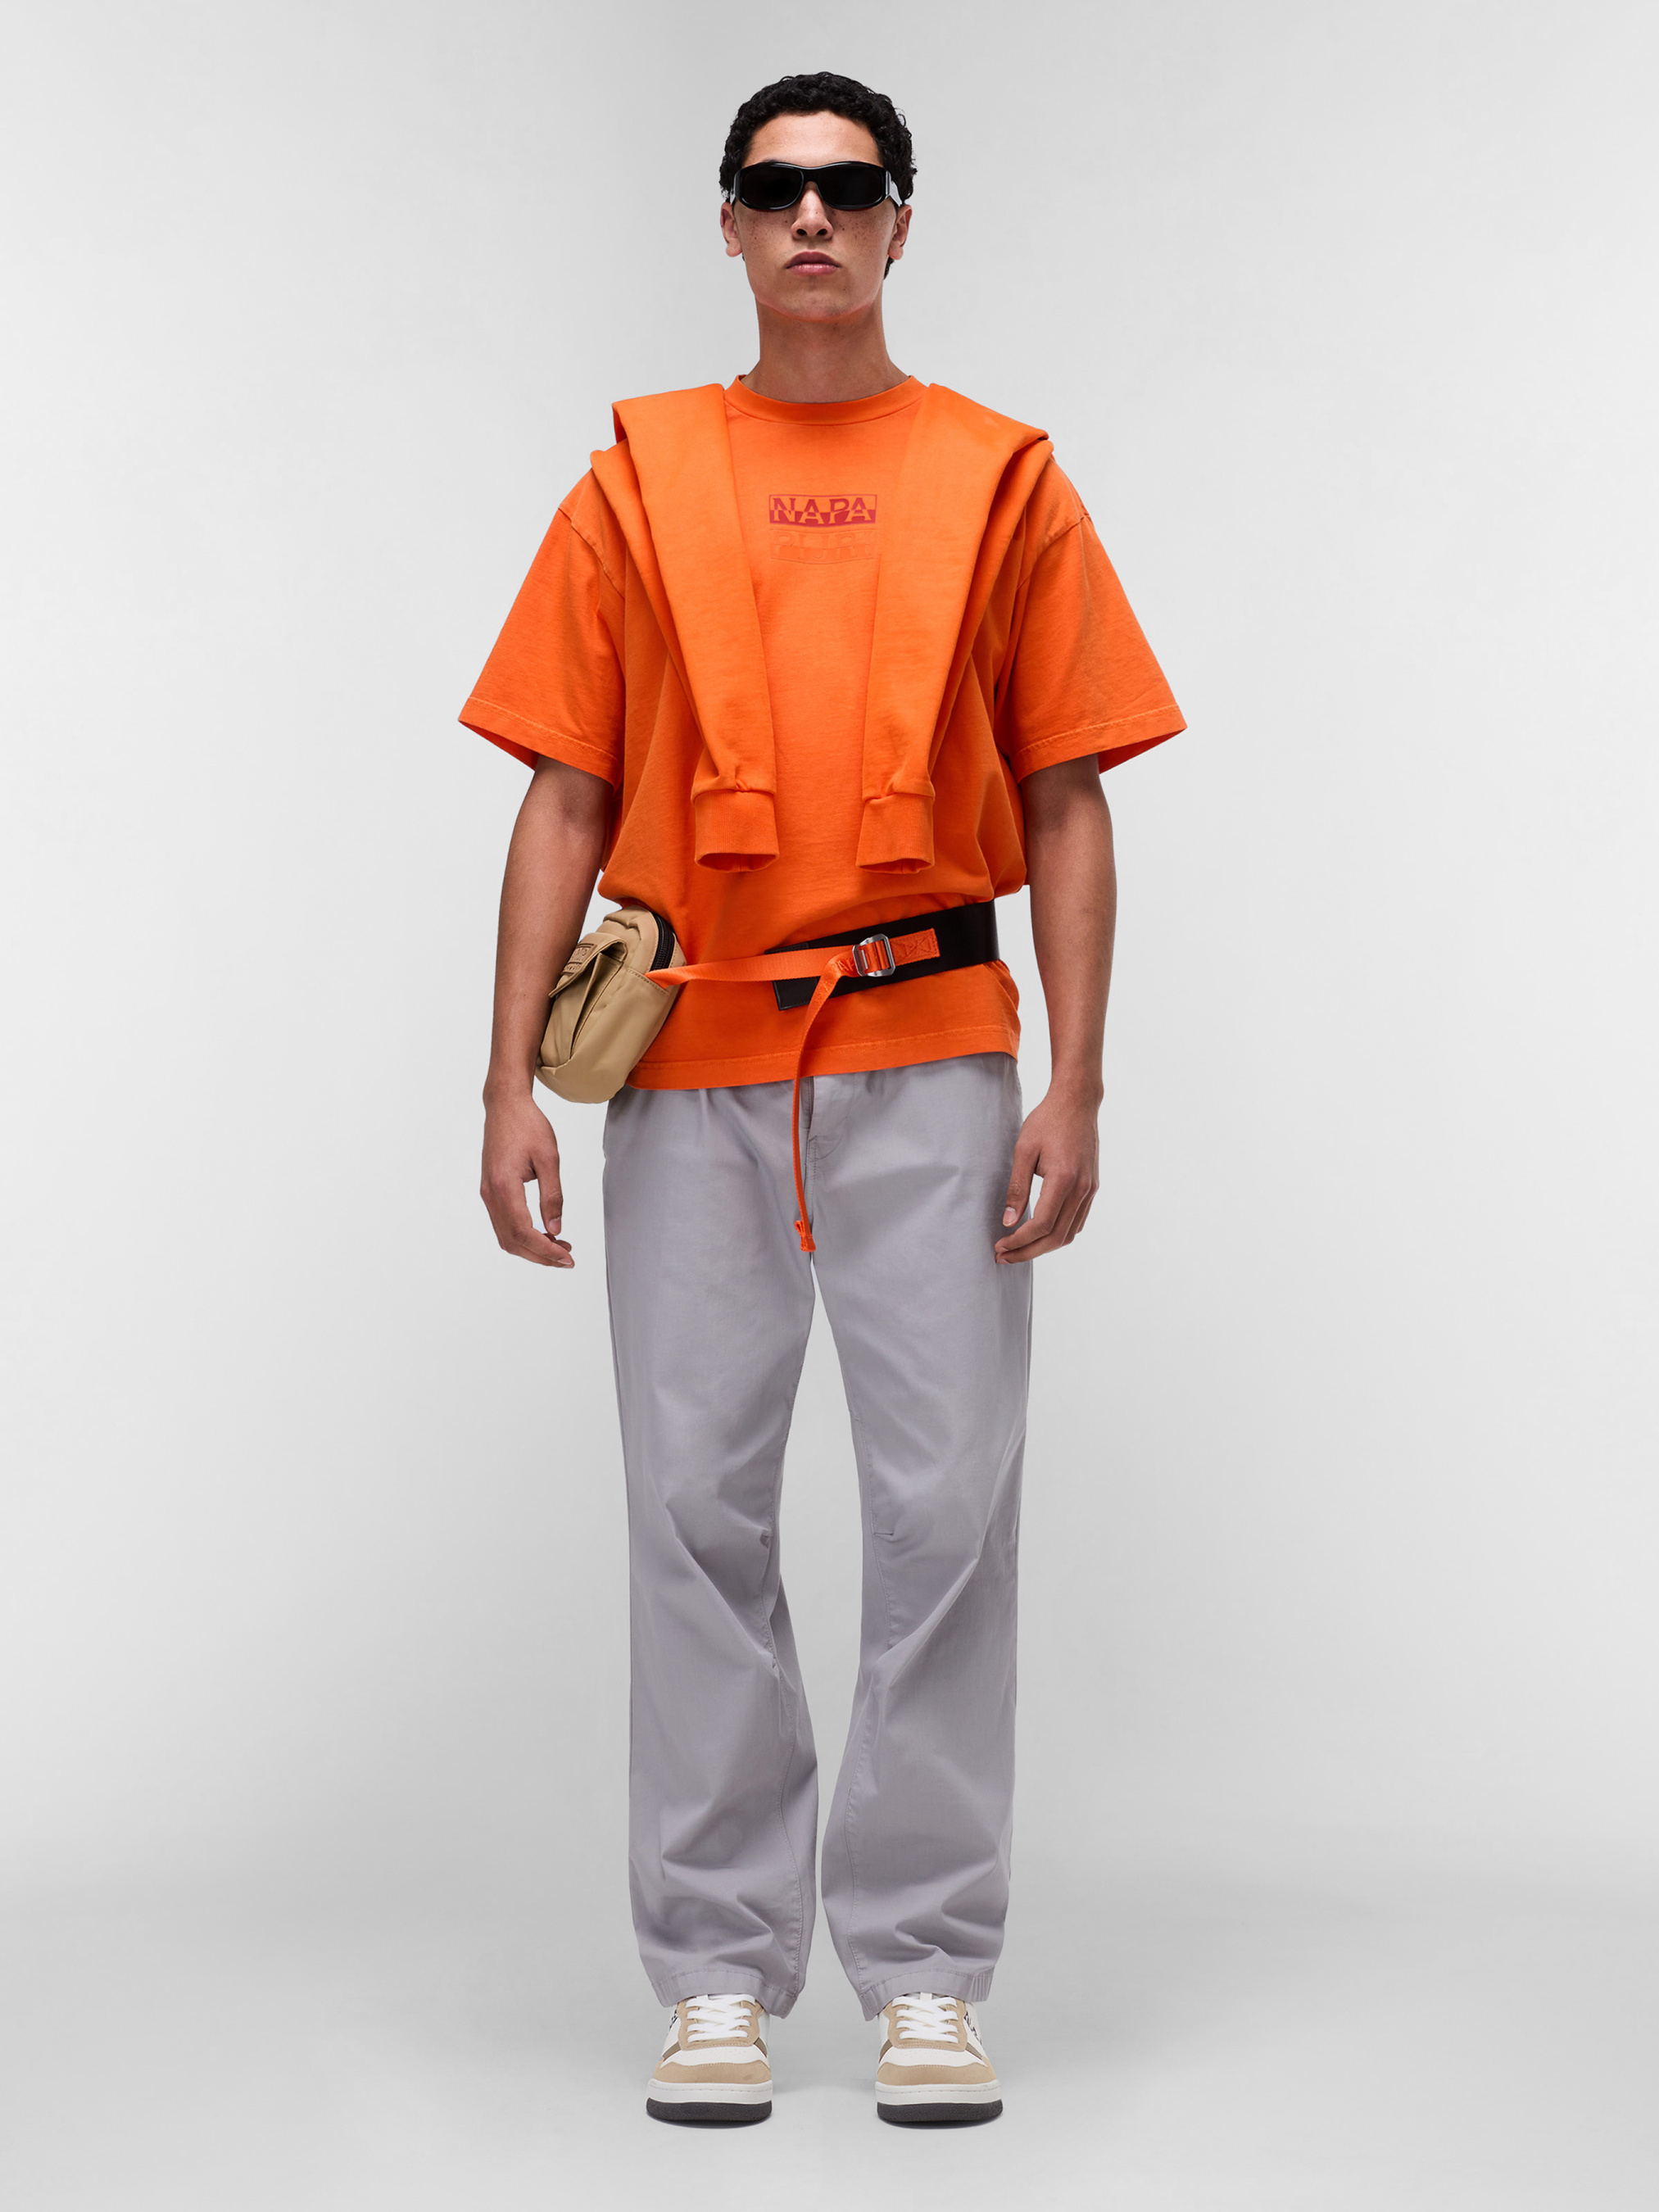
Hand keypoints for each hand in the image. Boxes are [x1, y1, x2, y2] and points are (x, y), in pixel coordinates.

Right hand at [481, 1091, 573, 1266]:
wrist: (505, 1106)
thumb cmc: (528, 1126)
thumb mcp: (549, 1158)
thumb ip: (552, 1196)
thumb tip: (556, 1229)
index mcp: (504, 1186)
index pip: (523, 1232)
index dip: (545, 1251)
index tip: (567, 1258)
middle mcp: (490, 1194)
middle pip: (512, 1241)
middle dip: (540, 1255)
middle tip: (567, 1258)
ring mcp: (487, 1193)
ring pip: (505, 1235)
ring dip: (531, 1247)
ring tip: (559, 1247)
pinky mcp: (490, 1190)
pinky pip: (503, 1223)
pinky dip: (522, 1235)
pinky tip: (543, 1233)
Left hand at [994, 1087, 1100, 1264]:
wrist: (1077, 1102)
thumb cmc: (1047, 1121)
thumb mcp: (1023, 1151)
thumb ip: (1016, 1188)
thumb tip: (1007, 1221)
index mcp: (1064, 1180)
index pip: (1041, 1225)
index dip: (1019, 1241)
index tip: (1000, 1246)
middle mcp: (1082, 1189)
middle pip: (1056, 1237)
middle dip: (1029, 1251)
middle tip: (1004, 1256)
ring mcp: (1090, 1190)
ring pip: (1069, 1233)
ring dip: (1044, 1246)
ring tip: (1019, 1248)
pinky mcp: (1092, 1187)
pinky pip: (1078, 1221)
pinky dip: (1059, 1233)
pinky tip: (1040, 1233)